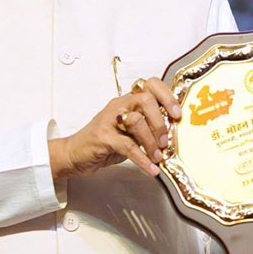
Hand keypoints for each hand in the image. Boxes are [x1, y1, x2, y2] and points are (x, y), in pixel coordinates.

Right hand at [49, 79, 180, 181]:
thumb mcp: (130, 133)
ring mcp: (109, 120)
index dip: (167, 96)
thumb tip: (173, 135)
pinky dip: (142, 159)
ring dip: (151, 142)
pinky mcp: (103, 137)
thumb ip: (148, 129)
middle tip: (165, 141)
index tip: (177, 115)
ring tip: (157, 157)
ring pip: (137, 121)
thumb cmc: (105, 143)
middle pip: (146, 100)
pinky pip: (128, 146)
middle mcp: (119, 105)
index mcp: (128, 101)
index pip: (150, 85)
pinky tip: (151, 169)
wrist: (74, 154)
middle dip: (160, 122)